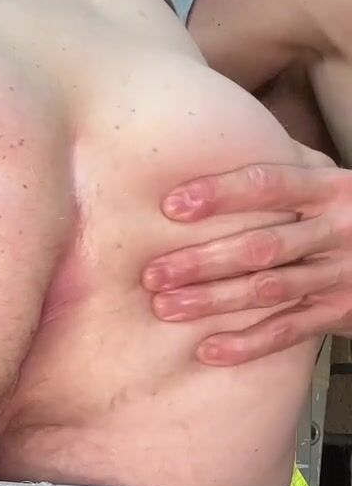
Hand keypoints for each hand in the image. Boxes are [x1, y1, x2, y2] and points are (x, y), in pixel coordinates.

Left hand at [142, 157, 351, 362]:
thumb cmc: (348, 210)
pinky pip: (288, 331)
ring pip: (269, 290)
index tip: (171, 206)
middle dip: (203, 261)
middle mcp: (338, 229)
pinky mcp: (340, 312)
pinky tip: (207, 349)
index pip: (269, 185)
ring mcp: (341, 273)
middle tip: (153, 273)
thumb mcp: (330, 181)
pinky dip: (247, 344)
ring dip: (213, 301)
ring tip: (167, 307)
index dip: (219, 194)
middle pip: (262, 246)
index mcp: (330, 188)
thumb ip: (288, 166)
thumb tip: (222, 136)